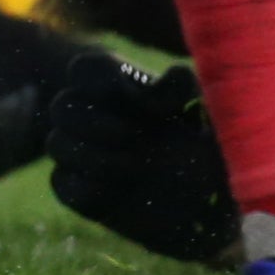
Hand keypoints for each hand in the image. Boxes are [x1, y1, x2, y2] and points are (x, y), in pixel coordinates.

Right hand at [43, 54, 239, 265]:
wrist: (215, 207)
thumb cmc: (218, 148)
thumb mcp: (211, 110)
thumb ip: (185, 88)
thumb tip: (158, 85)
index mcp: (130, 90)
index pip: (85, 67)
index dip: (97, 79)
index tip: (126, 93)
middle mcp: (104, 119)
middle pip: (61, 104)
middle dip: (93, 121)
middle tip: (133, 136)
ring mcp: (90, 157)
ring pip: (55, 142)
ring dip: (91, 155)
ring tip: (133, 166)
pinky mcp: (85, 194)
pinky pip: (60, 183)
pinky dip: (86, 187)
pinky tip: (119, 191)